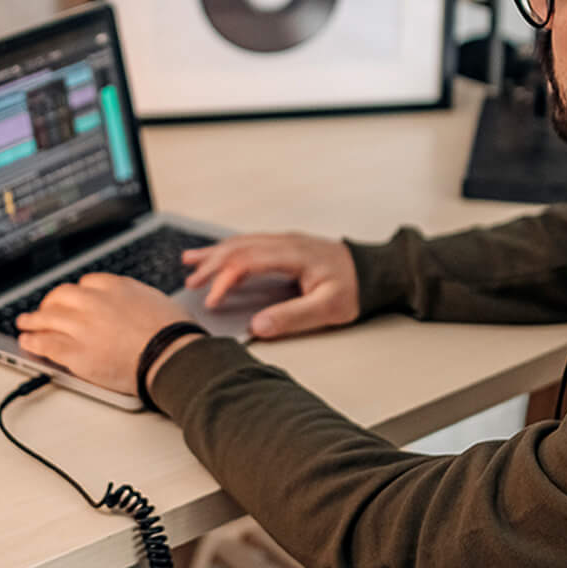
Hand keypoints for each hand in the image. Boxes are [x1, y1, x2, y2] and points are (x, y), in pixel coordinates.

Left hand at [16, 274, 192, 395]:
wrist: (171, 356)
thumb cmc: (173, 333)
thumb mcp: (158, 300)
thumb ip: (138, 297)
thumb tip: (138, 303)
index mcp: (114, 287)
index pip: (85, 284)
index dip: (76, 294)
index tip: (73, 300)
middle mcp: (93, 302)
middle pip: (61, 297)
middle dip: (50, 303)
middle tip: (45, 310)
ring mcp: (81, 326)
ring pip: (47, 318)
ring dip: (32, 320)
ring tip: (25, 323)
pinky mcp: (75, 352)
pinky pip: (45, 343)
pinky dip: (33, 341)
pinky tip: (27, 342)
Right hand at [181, 232, 359, 339]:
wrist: (376, 270)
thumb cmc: (356, 287)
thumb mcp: (329, 309)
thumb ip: (292, 317)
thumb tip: (258, 326)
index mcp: (294, 254)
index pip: (248, 262)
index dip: (225, 280)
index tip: (213, 301)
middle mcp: (286, 242)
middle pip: (239, 248)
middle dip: (211, 265)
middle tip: (190, 283)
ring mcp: (286, 241)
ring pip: (242, 242)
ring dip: (215, 253)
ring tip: (190, 262)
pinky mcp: (287, 246)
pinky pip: (250, 243)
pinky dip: (229, 249)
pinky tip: (218, 255)